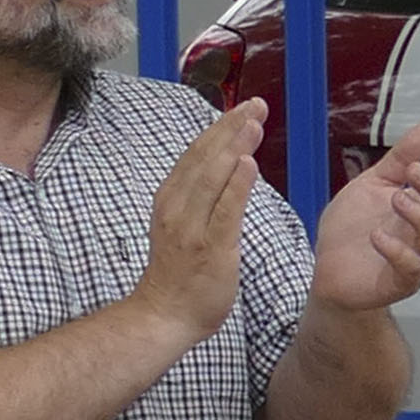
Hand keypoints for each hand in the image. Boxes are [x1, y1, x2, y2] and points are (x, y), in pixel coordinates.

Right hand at [133, 103, 262, 348]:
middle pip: (204, 157)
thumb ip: (201, 198)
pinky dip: (236, 186)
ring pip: (212, 177)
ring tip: (253, 122)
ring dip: (234, 147)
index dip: (219, 129)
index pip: (196, 154)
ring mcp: (192, 226)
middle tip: (256, 105)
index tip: (242, 108)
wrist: (163, 314)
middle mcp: (177, 206)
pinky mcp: (210, 247)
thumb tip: (226, 169)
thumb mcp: (184, 224)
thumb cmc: (179, 273)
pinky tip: (249, 164)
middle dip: (230, 128)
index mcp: (171, 198)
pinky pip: (224, 211)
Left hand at [308, 120, 419, 313]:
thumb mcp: (373, 183)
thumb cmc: (353, 228)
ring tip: (396, 199)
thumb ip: (401, 157)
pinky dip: (396, 250)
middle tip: (413, 171)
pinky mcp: (398, 281)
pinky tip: (376, 236)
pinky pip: (410, 268)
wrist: (326, 268)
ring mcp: (416, 258)